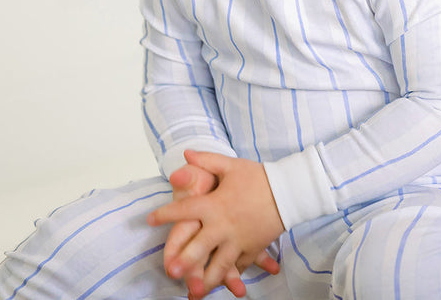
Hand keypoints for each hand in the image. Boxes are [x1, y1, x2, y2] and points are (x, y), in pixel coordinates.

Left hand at [149, 151, 284, 297]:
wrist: (291, 190)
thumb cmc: (260, 177)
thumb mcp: (232, 166)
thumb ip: (207, 161)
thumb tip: (185, 154)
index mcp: (215, 205)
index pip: (184, 210)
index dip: (165, 214)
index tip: (149, 220)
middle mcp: (223, 226)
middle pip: (200, 247)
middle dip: (185, 261)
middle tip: (172, 272)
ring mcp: (239, 240)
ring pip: (220, 265)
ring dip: (207, 279)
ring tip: (194, 292)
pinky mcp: (252, 247)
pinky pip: (240, 264)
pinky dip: (232, 275)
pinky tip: (225, 284)